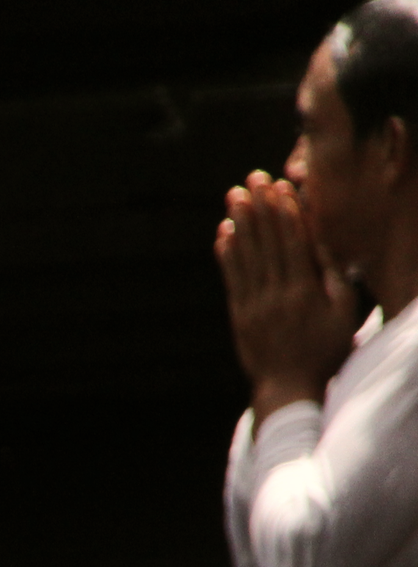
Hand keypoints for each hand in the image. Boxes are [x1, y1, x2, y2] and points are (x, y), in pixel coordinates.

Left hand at [217, 171, 360, 420]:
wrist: (288, 389)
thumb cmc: (325, 350)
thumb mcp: (343, 314)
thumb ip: (334, 278)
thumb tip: (322, 244)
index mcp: (306, 292)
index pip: (294, 243)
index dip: (285, 212)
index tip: (281, 187)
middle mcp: (277, 295)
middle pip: (267, 243)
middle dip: (260, 208)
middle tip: (253, 178)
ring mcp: (254, 305)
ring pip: (246, 256)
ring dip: (240, 223)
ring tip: (235, 195)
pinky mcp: (239, 315)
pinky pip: (232, 279)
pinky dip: (227, 255)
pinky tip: (223, 233)